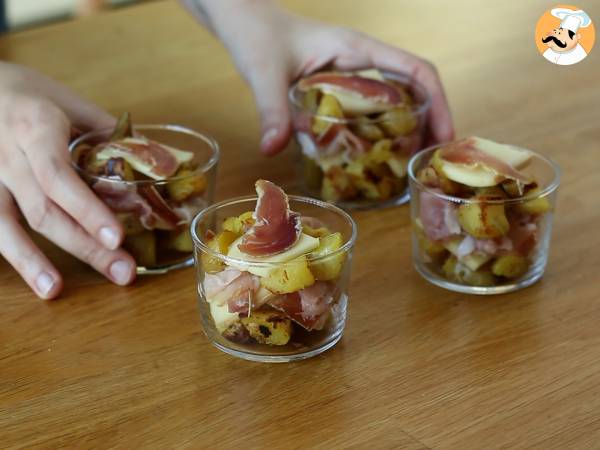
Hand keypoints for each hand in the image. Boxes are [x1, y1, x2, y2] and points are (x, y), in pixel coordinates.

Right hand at [0, 63, 135, 298]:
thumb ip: (106, 132)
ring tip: (55, 291)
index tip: (117, 238)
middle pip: (44, 209)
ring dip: (34, 262)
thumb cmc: (27, 93)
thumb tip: (154, 160)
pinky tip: (29, 277)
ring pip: (7, 225)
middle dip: (84, 246)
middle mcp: (5, 154)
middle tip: (122, 273)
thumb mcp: (68, 100)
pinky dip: (10, 254)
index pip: (59, 176)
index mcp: (35, 127)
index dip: (88, 210)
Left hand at [183, 0, 453, 154]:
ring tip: (414, 161)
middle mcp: (361, 58)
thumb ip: (271, 110)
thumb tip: (272, 150)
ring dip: (411, 125)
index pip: (415, 70)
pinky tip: (377, 151)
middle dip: (431, 120)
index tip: (445, 135)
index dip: (437, 102)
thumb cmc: (256, 34)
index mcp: (357, 48)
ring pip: (396, 96)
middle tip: (433, 159)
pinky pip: (372, 104)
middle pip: (415, 87)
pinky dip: (383, 126)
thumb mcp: (264, 73)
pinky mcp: (337, 83)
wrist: (242, 20)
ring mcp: (351, 70)